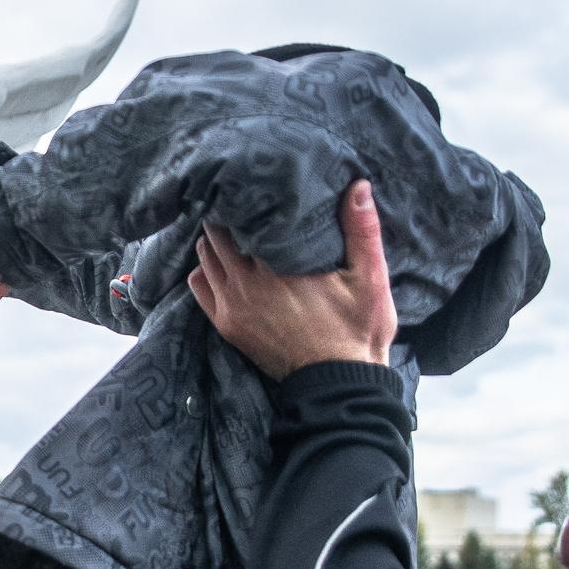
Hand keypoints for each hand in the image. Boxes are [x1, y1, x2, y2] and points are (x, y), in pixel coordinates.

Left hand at [187, 180, 396, 378]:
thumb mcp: (370, 279)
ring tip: (234, 230)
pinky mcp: (227, 326)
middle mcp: (244, 284)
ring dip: (215, 242)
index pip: (240, 218)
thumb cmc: (357, 330)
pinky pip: (198, 286)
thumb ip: (362, 230)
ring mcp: (231, 307)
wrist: (338, 383)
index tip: (253, 185)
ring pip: (204, 257)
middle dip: (226, 217)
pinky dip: (206, 270)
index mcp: (276, 267)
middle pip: (216, 234)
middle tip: (243, 204)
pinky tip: (224, 263)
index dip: (244, 198)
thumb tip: (358, 185)